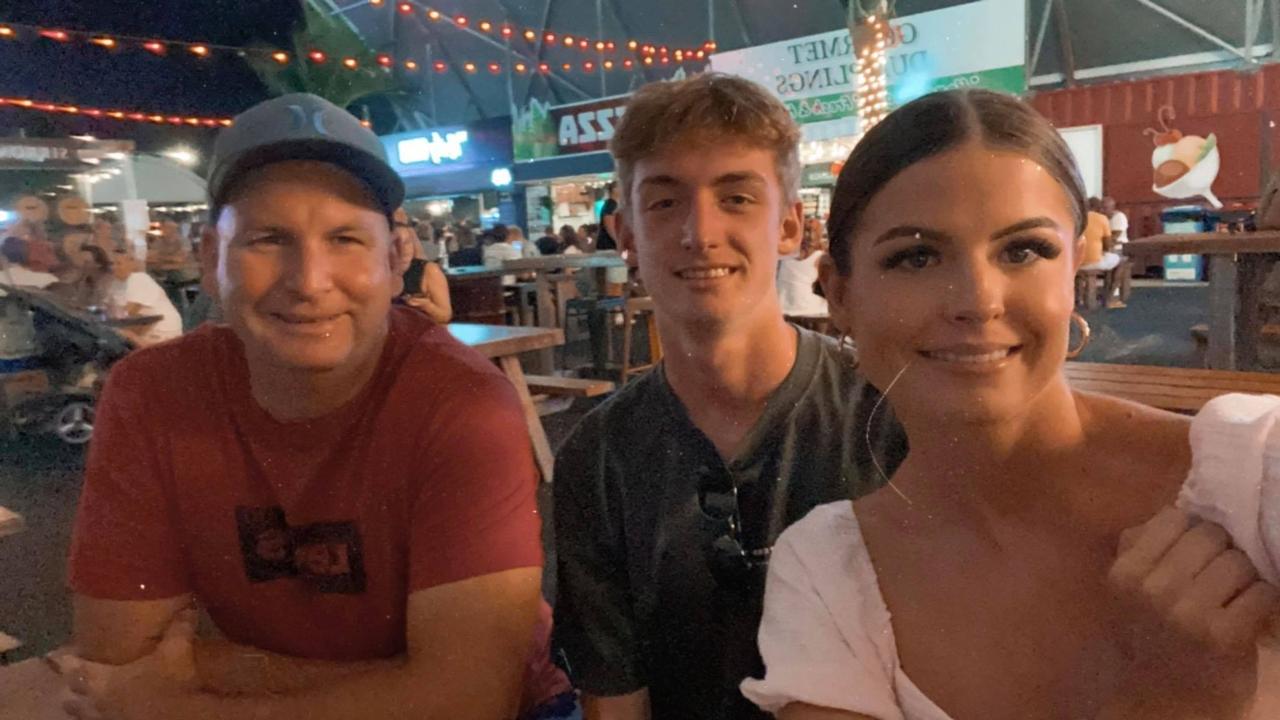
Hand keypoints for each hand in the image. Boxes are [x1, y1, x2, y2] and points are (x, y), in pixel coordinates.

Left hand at [63, 607, 199, 719]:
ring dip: (81, 705)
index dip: (65, 660)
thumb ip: (179, 629)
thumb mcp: (178, 651)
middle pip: (71, 697)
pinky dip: (99, 717)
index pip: (74, 668)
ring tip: (84, 697)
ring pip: (82, 715)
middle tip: (69, 675)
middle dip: (69, 686)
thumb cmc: (169, 686)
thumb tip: (187, 608)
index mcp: (103, 681)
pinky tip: (110, 712)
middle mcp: (97, 703)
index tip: (56, 653)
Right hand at [1108, 506, 1279, 715]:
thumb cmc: (1149, 633)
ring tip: (1233, 595)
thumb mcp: (1128, 588)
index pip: (1175, 518)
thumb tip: (1179, 508)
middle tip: (1218, 576)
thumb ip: (1141, 544)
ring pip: (1240, 562)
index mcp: (1126, 572)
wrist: (1164, 696)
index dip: (1192, 532)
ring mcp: (1189, 614)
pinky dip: (1262, 601)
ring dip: (1245, 578)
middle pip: (1211, 536)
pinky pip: (1263, 593)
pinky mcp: (1226, 637)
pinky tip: (1247, 615)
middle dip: (1222, 552)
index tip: (1193, 554)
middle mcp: (1153, 590)